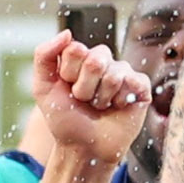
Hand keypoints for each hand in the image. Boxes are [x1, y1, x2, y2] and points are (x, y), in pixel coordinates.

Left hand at [29, 30, 150, 171]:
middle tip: (84, 101)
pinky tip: (118, 107)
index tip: (67, 90)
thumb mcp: (42, 87)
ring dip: (102, 98)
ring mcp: (122, 72)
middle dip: (85, 88)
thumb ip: (44, 55)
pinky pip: (134, 81)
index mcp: (79, 57)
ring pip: (114, 74)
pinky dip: (121, 100)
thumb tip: (68, 33)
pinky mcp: (140, 86)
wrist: (84, 149)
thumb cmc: (65, 120)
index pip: (75, 49)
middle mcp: (102, 60)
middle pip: (96, 60)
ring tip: (100, 107)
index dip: (69, 74)